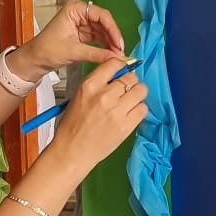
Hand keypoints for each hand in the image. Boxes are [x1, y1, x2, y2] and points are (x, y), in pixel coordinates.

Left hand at [17, 0, 125, 78]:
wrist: (34, 60)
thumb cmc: (45, 50)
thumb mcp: (73, 51)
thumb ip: (96, 54)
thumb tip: (115, 57)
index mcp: (75, 8)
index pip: (101, 15)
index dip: (113, 29)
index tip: (119, 43)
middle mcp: (80, 12)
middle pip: (104, 23)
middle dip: (113, 37)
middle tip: (121, 52)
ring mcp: (82, 23)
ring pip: (103, 31)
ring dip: (111, 43)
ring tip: (118, 55)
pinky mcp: (83, 33)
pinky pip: (99, 38)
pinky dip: (106, 46)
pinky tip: (111, 54)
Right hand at [49, 54, 148, 177]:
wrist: (72, 151)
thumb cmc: (73, 126)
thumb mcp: (79, 96)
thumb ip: (98, 83)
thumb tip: (119, 75)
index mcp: (90, 85)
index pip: (114, 63)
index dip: (122, 66)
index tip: (123, 72)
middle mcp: (105, 95)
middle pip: (131, 78)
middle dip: (130, 82)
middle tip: (126, 90)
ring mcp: (117, 111)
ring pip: (141, 91)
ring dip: (137, 95)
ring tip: (129, 102)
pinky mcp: (126, 125)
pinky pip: (143, 109)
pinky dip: (139, 110)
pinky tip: (130, 114)